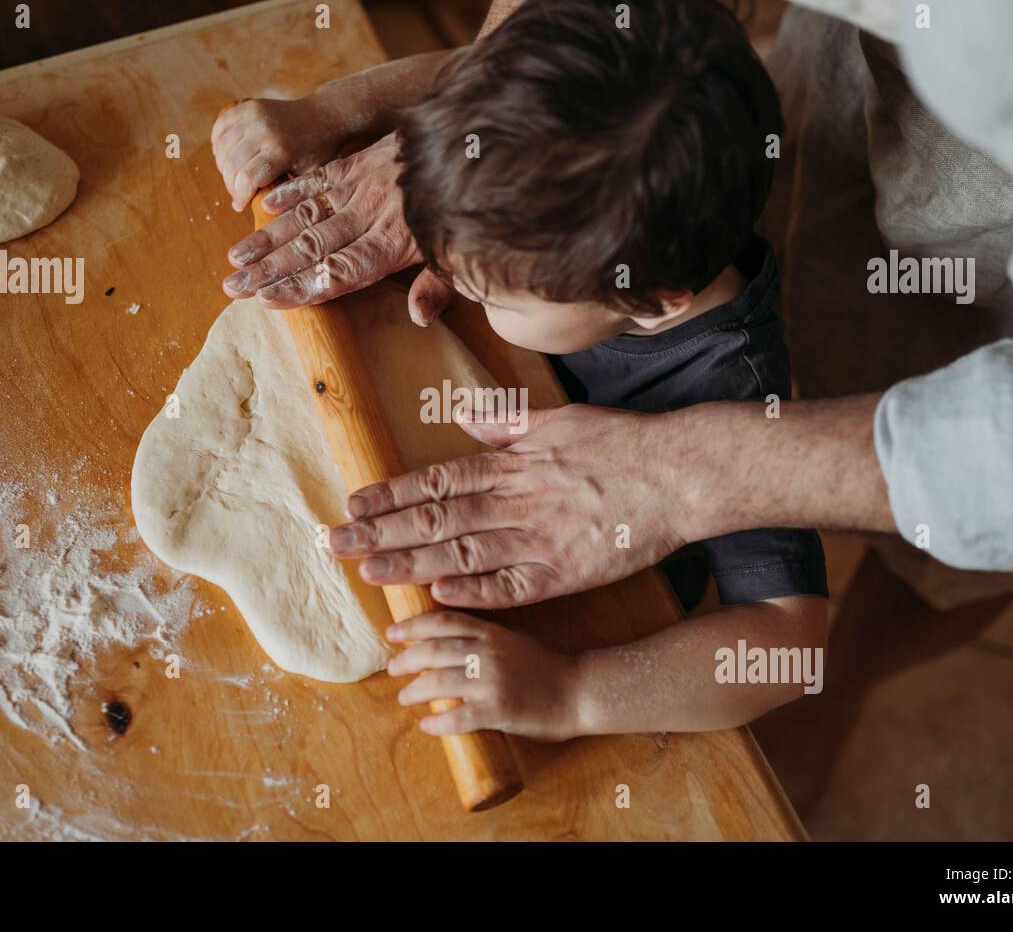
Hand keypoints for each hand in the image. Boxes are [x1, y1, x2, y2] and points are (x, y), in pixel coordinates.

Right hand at [211, 94, 349, 212]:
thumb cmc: (317, 151)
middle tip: (237, 193)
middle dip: (230, 184)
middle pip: (231, 164)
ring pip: (223, 147)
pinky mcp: (248, 106)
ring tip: (233, 176)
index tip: (240, 205)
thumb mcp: (308, 176)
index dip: (238, 196)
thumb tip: (259, 212)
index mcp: (281, 151)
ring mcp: (254, 115)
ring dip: (223, 165)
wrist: (323, 116)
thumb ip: (286, 193)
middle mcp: (265, 131)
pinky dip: (218, 142)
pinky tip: (225, 155)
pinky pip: (221, 126)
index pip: (246, 178)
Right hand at [221, 134, 442, 317]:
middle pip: (311, 248)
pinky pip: (318, 178)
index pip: (338, 272)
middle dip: (268, 270)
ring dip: (267, 238)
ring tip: (235, 258)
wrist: (471, 145)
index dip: (301, 286)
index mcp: (393, 245)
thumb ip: (437, 287)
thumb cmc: (464, 212)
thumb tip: (418, 319)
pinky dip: (290, 192)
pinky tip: (262, 206)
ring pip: (306, 215)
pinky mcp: (357, 164)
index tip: (266, 299)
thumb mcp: (460, 255)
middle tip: (232, 287)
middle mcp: (369, 216)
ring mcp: (360, 188)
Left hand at [330, 405, 697, 607]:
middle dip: (381, 531)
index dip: (391, 494)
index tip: (354, 505)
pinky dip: (473, 591)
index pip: (436, 481)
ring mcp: (537, 540)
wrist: (677, 475)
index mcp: (510, 464)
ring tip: (368, 571)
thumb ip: (508, 423)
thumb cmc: (620, 444)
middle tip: (335, 544)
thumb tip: (465, 416)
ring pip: (461, 553)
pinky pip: (510, 587)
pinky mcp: (564, 573)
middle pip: (435, 519)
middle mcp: (514, 502)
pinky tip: (436, 595)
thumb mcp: (559, 420)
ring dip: (410, 562)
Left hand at [386, 611, 581, 740]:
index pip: (442, 621)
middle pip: (434, 650)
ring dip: (415, 691)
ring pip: (439, 682)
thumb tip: (439, 639)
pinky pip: (458, 717)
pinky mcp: (499, 710)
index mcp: (491, 631)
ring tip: (404, 697)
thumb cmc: (542, 666)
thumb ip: (480, 636)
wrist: (577, 691)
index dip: (412, 625)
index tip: (392, 632)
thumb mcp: (511, 638)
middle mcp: (489, 652)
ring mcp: (493, 681)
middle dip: (406, 659)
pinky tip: (426, 725)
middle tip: (392, 668)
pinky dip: (437, 722)